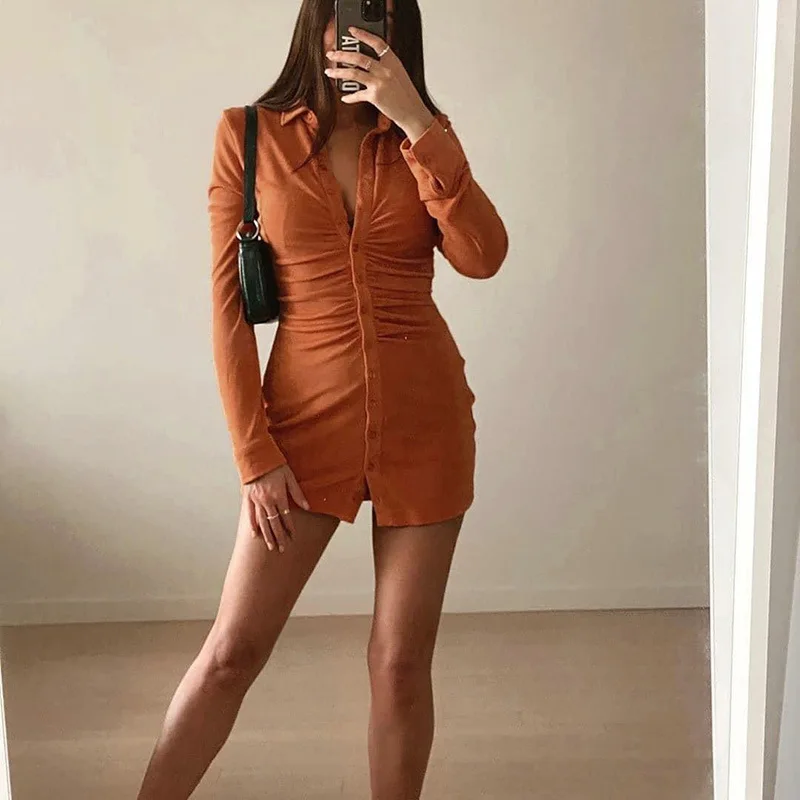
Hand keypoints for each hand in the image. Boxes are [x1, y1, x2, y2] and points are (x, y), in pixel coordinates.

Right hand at [244, 464, 309, 552]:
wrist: (256, 457)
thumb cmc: (275, 465)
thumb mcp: (290, 477)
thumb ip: (298, 493)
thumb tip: (308, 507)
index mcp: (279, 496)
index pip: (286, 516)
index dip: (290, 528)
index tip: (293, 537)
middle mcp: (267, 501)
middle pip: (274, 523)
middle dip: (279, 537)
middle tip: (282, 549)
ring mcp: (256, 501)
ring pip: (262, 522)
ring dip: (267, 535)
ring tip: (271, 546)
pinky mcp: (248, 498)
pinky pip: (250, 515)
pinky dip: (253, 525)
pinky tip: (255, 535)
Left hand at [324, 26, 434, 142]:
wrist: (413, 112)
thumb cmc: (406, 95)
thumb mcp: (399, 74)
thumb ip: (386, 66)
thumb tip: (369, 62)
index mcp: (393, 61)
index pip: (376, 42)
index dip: (363, 35)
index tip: (352, 31)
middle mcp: (385, 69)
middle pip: (359, 57)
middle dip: (342, 55)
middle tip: (332, 54)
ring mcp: (379, 82)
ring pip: (354, 73)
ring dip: (339, 72)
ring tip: (329, 72)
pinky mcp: (375, 96)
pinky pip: (357, 94)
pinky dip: (350, 96)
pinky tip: (344, 97)